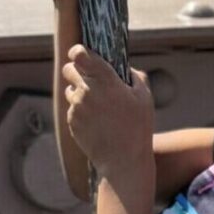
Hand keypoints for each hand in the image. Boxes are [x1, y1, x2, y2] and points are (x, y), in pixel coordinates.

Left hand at [62, 45, 154, 180]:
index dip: (78, 52)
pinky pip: (72, 110)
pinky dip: (81, 113)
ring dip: (79, 94)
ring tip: (99, 108)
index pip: (79, 54)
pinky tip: (97, 124)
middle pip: (68, 69)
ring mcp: (77, 107)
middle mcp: (87, 91)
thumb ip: (135, 77)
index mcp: (105, 80)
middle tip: (90, 81)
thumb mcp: (144, 98)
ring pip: (70, 90)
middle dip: (76, 71)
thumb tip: (125, 69)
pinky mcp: (72, 121)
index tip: (81, 55)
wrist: (123, 161)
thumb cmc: (138, 128)